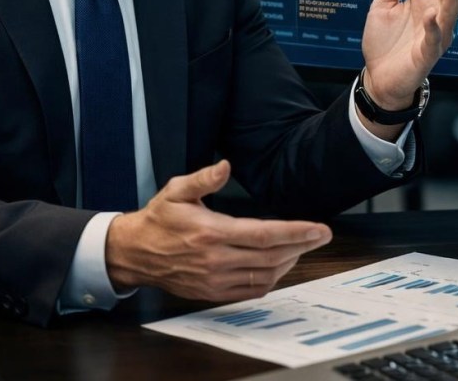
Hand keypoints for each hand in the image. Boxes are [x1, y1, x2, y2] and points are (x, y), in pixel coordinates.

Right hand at [105, 159, 331, 301]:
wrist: (136, 252)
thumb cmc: (158, 218)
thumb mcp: (176, 189)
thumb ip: (204, 178)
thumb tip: (226, 166)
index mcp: (211, 232)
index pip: (264, 234)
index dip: (296, 232)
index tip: (319, 228)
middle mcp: (216, 259)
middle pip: (272, 256)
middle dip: (302, 245)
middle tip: (322, 235)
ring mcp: (215, 280)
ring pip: (265, 275)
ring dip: (289, 262)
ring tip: (302, 246)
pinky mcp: (212, 293)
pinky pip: (251, 290)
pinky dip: (271, 279)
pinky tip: (279, 265)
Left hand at [361, 0, 457, 109]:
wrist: (378, 76)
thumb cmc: (384, 42)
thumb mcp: (383, 4)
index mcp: (424, 0)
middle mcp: (434, 14)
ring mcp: (434, 34)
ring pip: (449, 10)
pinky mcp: (427, 53)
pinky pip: (433, 38)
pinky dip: (433, 26)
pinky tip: (432, 13)